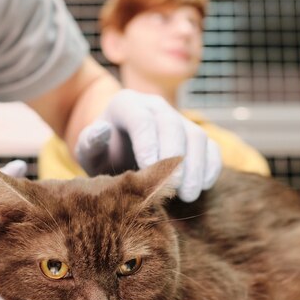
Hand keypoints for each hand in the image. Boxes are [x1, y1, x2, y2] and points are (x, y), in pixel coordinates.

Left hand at [75, 89, 221, 201]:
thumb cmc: (101, 154)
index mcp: (126, 104)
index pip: (142, 118)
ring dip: (196, 166)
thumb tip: (102, 130)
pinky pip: (211, 147)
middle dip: (175, 157)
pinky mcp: (194, 136)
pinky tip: (202, 187)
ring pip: (196, 136)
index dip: (148, 142)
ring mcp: (178, 119)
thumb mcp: (88, 151)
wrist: (116, 154)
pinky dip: (210, 166)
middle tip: (173, 187)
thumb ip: (90, 142)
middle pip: (172, 125)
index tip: (149, 169)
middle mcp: (155, 106)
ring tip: (188, 194)